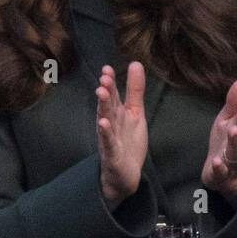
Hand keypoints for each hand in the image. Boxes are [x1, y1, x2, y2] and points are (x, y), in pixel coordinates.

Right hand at [95, 61, 147, 207]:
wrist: (125, 174)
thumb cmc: (127, 141)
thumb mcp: (135, 112)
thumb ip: (134, 89)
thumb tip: (135, 63)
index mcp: (116, 113)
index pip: (112, 95)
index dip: (110, 82)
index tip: (107, 68)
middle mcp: (110, 123)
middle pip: (108, 105)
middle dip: (106, 91)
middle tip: (104, 77)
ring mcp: (109, 138)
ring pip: (105, 120)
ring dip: (103, 107)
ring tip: (101, 93)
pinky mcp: (112, 154)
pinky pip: (108, 142)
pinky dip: (105, 133)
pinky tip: (103, 124)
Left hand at [201, 79, 236, 203]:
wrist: (222, 175)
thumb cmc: (225, 144)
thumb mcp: (226, 122)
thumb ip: (233, 104)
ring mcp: (231, 161)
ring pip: (235, 151)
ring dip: (235, 141)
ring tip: (233, 131)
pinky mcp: (221, 175)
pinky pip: (221, 171)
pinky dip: (220, 167)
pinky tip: (217, 161)